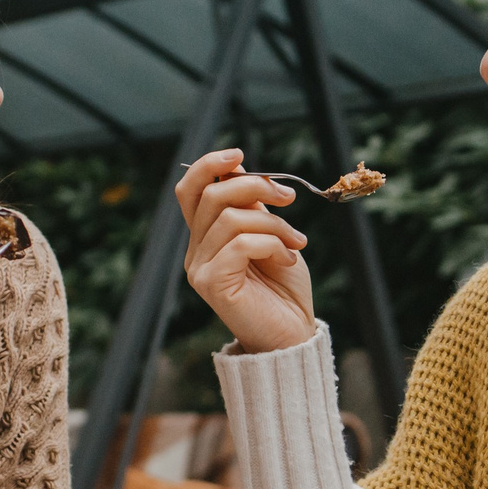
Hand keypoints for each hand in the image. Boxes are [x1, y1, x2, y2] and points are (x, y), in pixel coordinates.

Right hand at [177, 147, 315, 353]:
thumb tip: (239, 167)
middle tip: (289, 198)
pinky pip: (240, 244)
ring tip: (297, 242)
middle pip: (212, 197)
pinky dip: (272, 244)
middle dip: (255, 187)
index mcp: (206, 236)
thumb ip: (252, 206)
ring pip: (231, 219)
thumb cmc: (284, 287)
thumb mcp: (271, 234)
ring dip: (274, 224)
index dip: (209, 165)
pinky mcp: (211, 285)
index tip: (240, 154)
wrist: (293, 334)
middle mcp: (195, 251)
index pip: (190, 190)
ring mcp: (199, 269)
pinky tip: (288, 259)